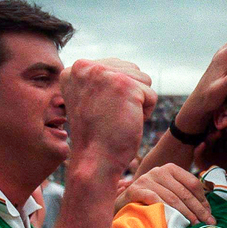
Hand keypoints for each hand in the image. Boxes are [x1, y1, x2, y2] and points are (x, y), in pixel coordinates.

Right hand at [62, 59, 155, 175]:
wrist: (95, 160)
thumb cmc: (97, 136)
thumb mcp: (90, 100)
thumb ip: (101, 80)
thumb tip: (126, 68)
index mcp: (75, 70)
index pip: (115, 68)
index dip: (117, 94)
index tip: (100, 111)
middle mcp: (85, 67)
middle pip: (131, 71)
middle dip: (129, 96)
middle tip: (110, 116)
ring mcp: (104, 74)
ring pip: (143, 81)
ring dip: (138, 103)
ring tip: (118, 119)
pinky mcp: (124, 84)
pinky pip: (151, 95)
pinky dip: (145, 113)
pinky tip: (127, 123)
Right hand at [115, 163, 213, 223]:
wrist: (124, 204)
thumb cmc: (151, 201)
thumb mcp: (169, 193)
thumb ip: (185, 195)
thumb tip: (208, 212)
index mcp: (171, 169)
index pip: (193, 183)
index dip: (203, 200)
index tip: (210, 214)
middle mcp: (159, 171)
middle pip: (184, 192)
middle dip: (198, 209)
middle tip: (207, 223)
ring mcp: (146, 179)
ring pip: (172, 198)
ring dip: (185, 213)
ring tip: (193, 225)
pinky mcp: (135, 189)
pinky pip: (154, 200)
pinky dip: (166, 210)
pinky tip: (173, 220)